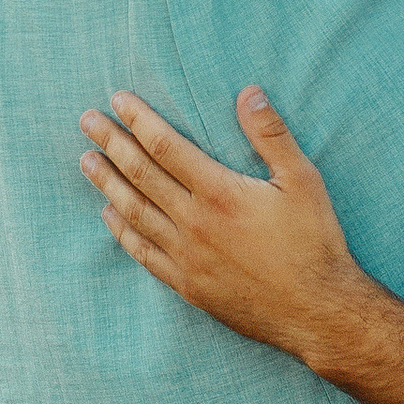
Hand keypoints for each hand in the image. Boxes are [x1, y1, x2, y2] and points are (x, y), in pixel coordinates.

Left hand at [80, 86, 356, 359]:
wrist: (316, 312)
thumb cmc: (315, 243)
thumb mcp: (303, 181)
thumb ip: (272, 135)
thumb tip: (248, 92)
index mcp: (219, 193)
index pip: (166, 147)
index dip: (139, 120)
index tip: (118, 100)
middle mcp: (194, 223)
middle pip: (141, 175)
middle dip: (112, 143)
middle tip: (87, 121)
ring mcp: (186, 257)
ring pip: (134, 212)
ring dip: (108, 183)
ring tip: (87, 161)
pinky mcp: (188, 285)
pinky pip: (144, 253)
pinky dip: (122, 231)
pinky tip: (109, 215)